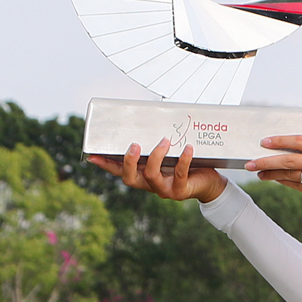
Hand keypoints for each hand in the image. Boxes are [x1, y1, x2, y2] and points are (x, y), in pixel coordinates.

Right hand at [86, 139, 227, 203]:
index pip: (120, 171)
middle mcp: (150, 184)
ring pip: (152, 176)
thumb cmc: (188, 165)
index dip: (106, 165)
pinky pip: (180, 174)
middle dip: (129, 162)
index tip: (92, 156)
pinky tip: (188, 148)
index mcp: (143, 175)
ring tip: (165, 141)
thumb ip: (158, 139)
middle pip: (130, 179)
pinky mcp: (181, 190)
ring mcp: (165, 189)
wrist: (209, 184)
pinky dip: (183, 160)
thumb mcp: (170, 153)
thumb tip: (156, 111)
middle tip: (134, 145)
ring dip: (156, 157)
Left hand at [248, 135, 301, 218]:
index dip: (280, 141)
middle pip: (289, 159)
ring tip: (257, 171)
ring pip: (289, 174)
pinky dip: (281, 181)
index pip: (300, 141)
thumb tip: (291, 152)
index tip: (265, 141)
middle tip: (250, 161)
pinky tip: (271, 179)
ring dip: (270, 173)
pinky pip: (295, 185)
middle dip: (267, 160)